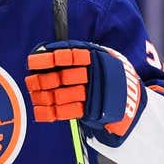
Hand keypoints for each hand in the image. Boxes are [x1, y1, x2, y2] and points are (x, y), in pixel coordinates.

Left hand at [25, 40, 145, 138]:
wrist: (133, 101)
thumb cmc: (107, 75)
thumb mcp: (101, 56)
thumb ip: (76, 53)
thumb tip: (42, 50)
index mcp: (97, 56)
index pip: (67, 56)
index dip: (47, 59)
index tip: (31, 62)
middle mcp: (97, 74)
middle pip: (62, 77)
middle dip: (42, 80)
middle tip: (30, 82)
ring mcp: (96, 93)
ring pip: (63, 95)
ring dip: (44, 97)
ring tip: (34, 96)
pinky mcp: (95, 111)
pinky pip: (68, 111)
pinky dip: (51, 112)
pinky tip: (40, 111)